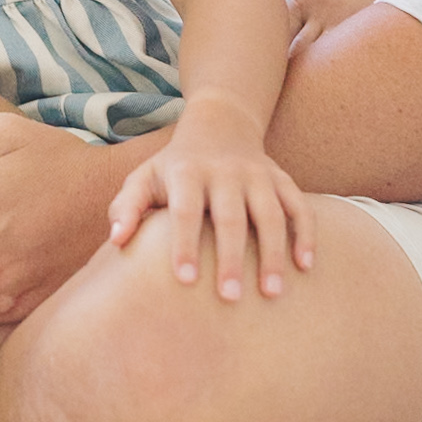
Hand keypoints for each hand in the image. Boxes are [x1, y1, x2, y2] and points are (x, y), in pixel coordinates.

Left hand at [107, 94, 314, 299]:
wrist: (220, 123)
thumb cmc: (174, 166)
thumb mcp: (144, 177)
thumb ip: (127, 206)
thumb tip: (115, 240)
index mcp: (187, 172)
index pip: (185, 210)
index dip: (184, 243)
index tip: (184, 280)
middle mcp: (225, 172)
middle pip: (231, 217)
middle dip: (232, 258)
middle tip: (230, 298)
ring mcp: (258, 175)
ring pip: (271, 214)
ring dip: (274, 253)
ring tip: (272, 293)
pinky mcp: (282, 179)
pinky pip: (300, 206)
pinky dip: (306, 234)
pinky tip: (306, 267)